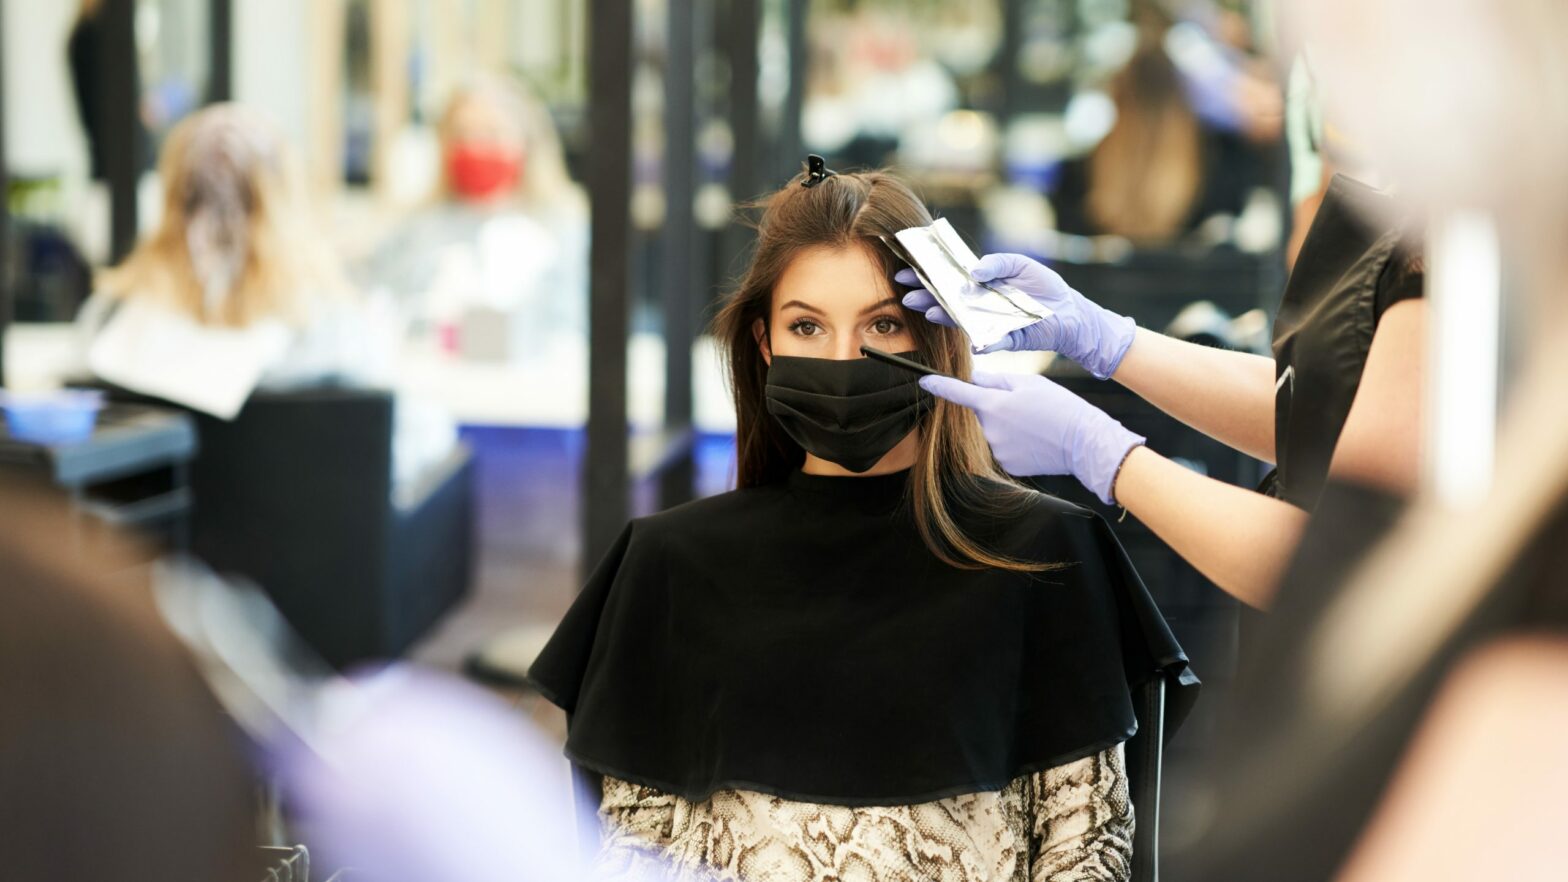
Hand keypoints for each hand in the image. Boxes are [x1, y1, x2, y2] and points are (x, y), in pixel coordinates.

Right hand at [897, 253, 1135, 378]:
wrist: (1069, 311)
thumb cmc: (1045, 286)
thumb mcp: (1021, 264)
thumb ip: (998, 262)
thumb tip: (974, 270)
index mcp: (980, 284)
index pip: (948, 279)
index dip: (927, 275)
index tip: (907, 271)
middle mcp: (979, 304)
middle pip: (946, 300)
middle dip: (925, 296)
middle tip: (908, 294)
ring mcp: (988, 322)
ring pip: (959, 321)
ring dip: (943, 316)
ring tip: (928, 310)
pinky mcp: (1004, 339)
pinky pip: (989, 342)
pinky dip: (981, 343)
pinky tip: (971, 341)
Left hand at [920, 370, 1144, 505]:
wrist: (1084, 442)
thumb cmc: (1060, 406)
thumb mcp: (1028, 382)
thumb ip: (995, 380)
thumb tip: (973, 379)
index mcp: (993, 404)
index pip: (957, 393)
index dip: (938, 386)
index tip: (924, 382)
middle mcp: (990, 430)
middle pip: (981, 412)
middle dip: (996, 406)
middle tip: (1026, 405)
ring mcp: (998, 450)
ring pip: (993, 430)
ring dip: (1007, 424)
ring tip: (1035, 422)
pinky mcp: (1008, 464)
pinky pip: (1004, 447)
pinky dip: (1015, 442)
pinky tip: (1035, 439)